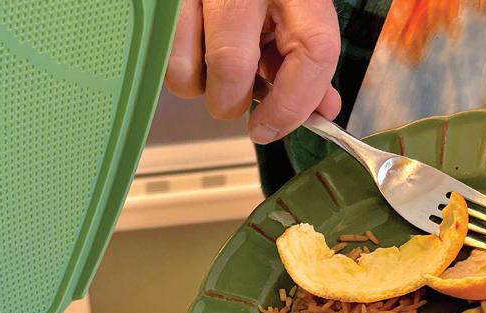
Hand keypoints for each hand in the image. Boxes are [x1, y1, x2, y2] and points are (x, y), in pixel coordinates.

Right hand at [165, 0, 341, 144]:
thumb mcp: (295, 8)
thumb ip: (309, 62)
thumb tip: (322, 111)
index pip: (313, 51)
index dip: (293, 105)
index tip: (271, 128)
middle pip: (233, 66)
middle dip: (231, 102)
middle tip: (235, 98)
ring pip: (187, 69)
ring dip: (199, 85)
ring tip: (211, 64)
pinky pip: (162, 53)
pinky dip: (178, 64)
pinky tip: (195, 43)